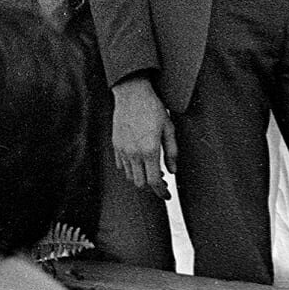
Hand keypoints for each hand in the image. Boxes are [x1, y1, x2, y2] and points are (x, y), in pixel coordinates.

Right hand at [111, 77, 175, 199]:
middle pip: (140, 183)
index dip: (161, 192)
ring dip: (141, 178)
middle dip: (151, 187)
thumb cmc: (153, 108)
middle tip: (161, 182)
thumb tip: (173, 171)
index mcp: (149, 150)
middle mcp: (133, 153)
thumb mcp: (169, 129)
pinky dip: (131, 169)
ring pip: (130, 176)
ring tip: (151, 170)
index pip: (154, 182)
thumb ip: (171, 152)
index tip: (167, 196)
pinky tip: (139, 162)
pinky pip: (121, 166)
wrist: (132, 94)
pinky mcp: (115, 145)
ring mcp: (122, 150)